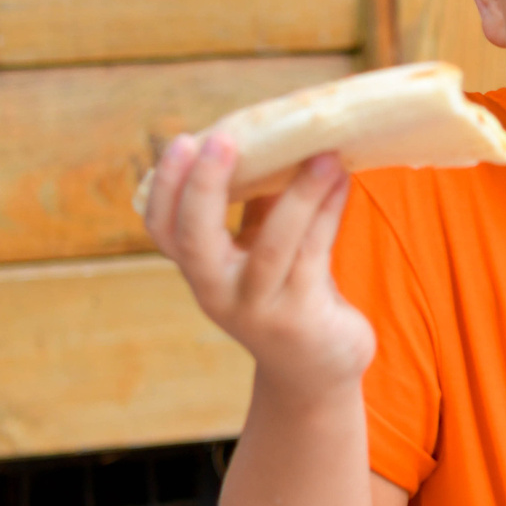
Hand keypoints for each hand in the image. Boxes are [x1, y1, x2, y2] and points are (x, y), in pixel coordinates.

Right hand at [144, 138, 373, 394]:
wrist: (315, 370)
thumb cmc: (287, 292)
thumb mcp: (261, 248)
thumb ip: (258, 203)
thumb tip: (273, 135)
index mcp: (200, 270)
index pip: (163, 228)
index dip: (166, 186)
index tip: (183, 140)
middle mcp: (217, 293)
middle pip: (195, 240)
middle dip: (205, 187)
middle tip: (225, 138)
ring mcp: (258, 309)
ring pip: (272, 246)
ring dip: (299, 194)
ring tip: (324, 154)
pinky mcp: (300, 319)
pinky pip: (314, 255)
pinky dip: (328, 211)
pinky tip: (342, 181)